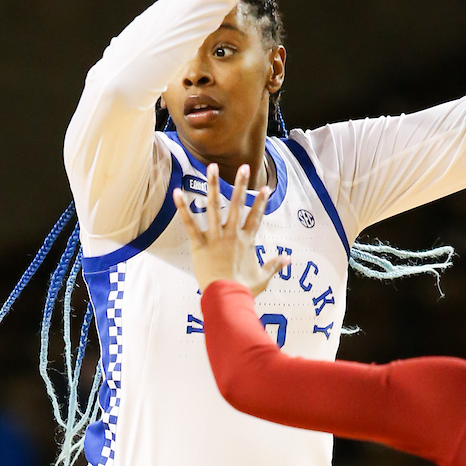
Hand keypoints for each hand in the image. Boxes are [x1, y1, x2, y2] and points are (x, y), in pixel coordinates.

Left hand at [173, 163, 284, 294]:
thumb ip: (275, 265)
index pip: (256, 216)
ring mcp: (216, 237)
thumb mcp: (263, 277)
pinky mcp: (199, 244)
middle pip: (238, 204)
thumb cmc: (244, 289)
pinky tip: (177, 192)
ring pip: (214, 206)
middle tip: (244, 167)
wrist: (227, 298)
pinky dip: (183, 208)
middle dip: (241, 184)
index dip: (261, 202)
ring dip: (213, 185)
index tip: (265, 188)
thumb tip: (288, 258)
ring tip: (212, 167)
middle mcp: (232, 234)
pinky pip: (190, 223)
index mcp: (247, 241)